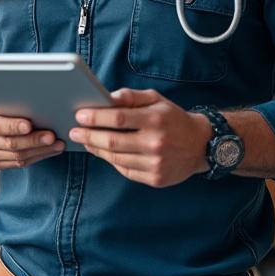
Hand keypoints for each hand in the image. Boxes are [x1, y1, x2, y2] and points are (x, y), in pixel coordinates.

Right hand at [0, 95, 64, 169]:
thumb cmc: (1, 106)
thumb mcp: (2, 100)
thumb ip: (14, 103)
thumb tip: (39, 103)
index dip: (13, 126)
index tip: (30, 125)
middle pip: (10, 144)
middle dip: (34, 141)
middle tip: (52, 137)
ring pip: (18, 157)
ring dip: (41, 151)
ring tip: (58, 145)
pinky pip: (20, 164)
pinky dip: (38, 157)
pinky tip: (50, 151)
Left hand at [69, 88, 211, 186]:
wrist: (201, 145)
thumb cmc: (172, 118)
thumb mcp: (156, 99)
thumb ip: (130, 96)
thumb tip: (106, 98)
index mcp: (155, 119)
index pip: (118, 118)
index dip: (95, 117)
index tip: (79, 116)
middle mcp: (156, 143)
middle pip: (112, 142)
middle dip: (88, 136)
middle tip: (73, 132)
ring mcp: (156, 164)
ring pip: (116, 158)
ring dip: (96, 150)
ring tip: (85, 142)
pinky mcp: (155, 179)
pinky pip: (125, 170)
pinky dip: (111, 161)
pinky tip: (103, 153)